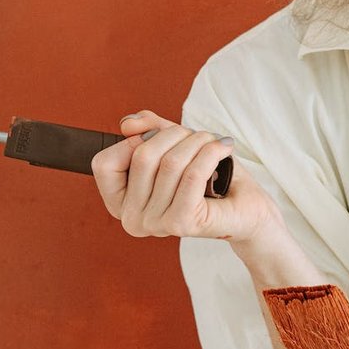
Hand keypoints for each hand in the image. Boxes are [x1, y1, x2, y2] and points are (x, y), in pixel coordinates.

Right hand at [91, 110, 277, 243]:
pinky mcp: (181, 223)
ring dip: (197, 141)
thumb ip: (147, 130)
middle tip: (196, 136)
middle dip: (174, 134)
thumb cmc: (209, 177)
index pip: (103, 163)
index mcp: (121, 204)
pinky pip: (191, 174)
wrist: (245, 207)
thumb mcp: (172, 145)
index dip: (133, 142)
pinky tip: (222, 147)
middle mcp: (132, 220)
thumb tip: (128, 124)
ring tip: (212, 142)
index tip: (160, 140)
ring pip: (170, 162)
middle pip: (142, 156)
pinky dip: (210, 152)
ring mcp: (155, 224)